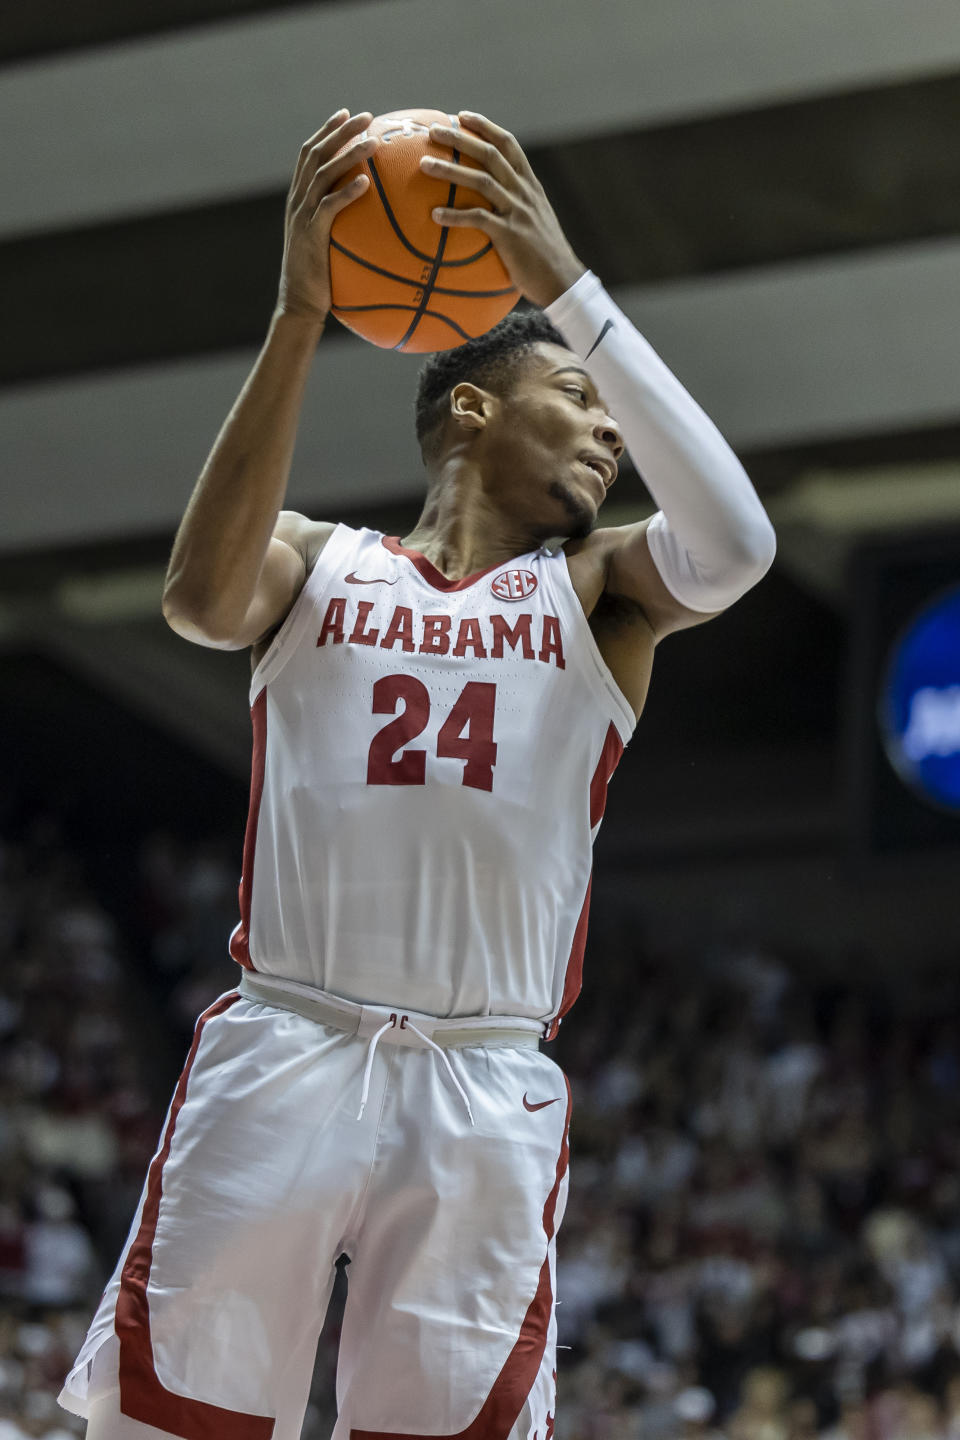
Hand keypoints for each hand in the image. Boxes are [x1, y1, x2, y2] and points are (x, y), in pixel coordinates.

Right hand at [276, 109, 378, 324]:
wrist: (299, 303)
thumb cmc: (320, 277)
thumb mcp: (328, 242)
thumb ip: (340, 220)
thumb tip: (371, 210)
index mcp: (298, 198)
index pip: (309, 154)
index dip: (327, 130)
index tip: (347, 113)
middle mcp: (297, 201)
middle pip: (316, 154)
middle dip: (340, 131)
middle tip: (366, 116)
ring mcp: (301, 216)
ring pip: (323, 174)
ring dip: (349, 154)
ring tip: (373, 142)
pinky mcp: (310, 235)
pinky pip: (329, 207)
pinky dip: (347, 192)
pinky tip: (367, 182)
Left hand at [420, 111, 584, 308]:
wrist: (563, 281)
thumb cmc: (544, 256)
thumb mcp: (535, 221)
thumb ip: (516, 206)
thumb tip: (490, 203)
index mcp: (530, 185)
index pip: (508, 144)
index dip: (485, 127)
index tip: (461, 116)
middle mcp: (524, 192)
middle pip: (490, 154)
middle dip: (460, 138)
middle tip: (433, 130)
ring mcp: (517, 212)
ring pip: (481, 181)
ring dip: (450, 170)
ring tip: (423, 165)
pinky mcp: (510, 235)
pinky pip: (478, 219)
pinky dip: (454, 215)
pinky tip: (434, 215)